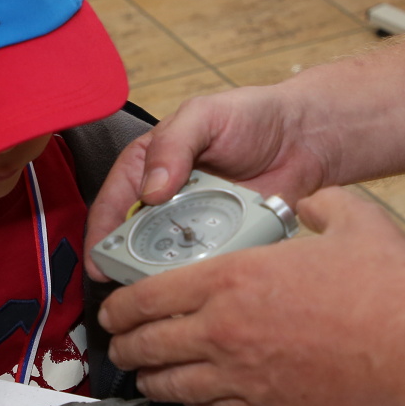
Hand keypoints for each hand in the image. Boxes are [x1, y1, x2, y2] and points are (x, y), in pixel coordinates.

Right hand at [86, 82, 341, 276]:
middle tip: (128, 285)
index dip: (100, 234)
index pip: (113, 203)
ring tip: (163, 290)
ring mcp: (194, 222)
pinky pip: (207, 263)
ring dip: (165, 272)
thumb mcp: (203, 116)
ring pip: (169, 256)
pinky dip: (202, 275)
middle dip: (128, 262)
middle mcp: (165, 198)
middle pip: (134, 238)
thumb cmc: (252, 115)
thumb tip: (150, 190)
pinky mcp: (225, 240)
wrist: (306, 136)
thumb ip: (173, 145)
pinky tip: (202, 285)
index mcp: (149, 165)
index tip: (98, 264)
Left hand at [98, 186, 404, 405]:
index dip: (121, 304)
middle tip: (118, 341)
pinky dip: (190, 401)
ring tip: (143, 372)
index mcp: (233, 278)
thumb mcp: (349, 218)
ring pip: (170, 383)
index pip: (149, 295)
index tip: (114, 306)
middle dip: (124, 343)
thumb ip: (317, 205)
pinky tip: (191, 394)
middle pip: (148, 342)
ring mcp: (243, 376)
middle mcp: (225, 330)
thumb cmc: (389, 287)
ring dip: (148, 377)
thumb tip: (310, 202)